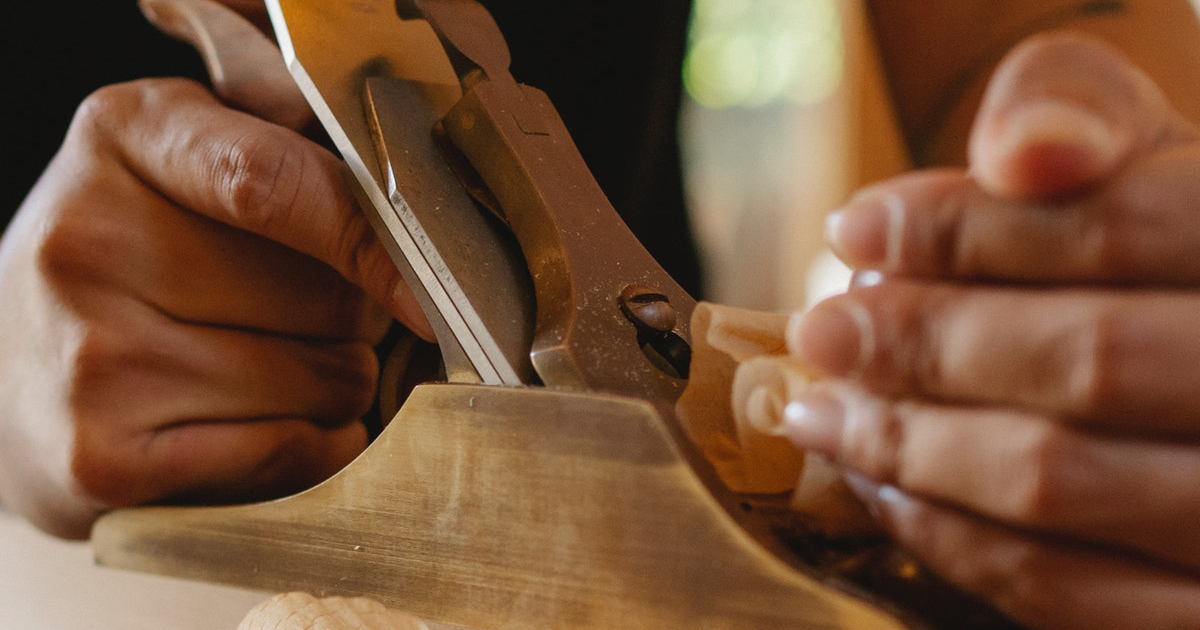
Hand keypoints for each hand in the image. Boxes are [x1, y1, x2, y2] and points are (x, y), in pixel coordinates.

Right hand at [0, 51, 429, 537]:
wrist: (6, 367)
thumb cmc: (127, 259)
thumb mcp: (189, 164)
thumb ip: (294, 161)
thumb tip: (417, 227)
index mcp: (125, 138)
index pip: (276, 184)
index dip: (373, 240)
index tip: (427, 288)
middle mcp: (88, 241)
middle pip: (325, 299)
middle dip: (349, 319)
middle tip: (296, 318)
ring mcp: (90, 357)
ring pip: (321, 382)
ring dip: (333, 385)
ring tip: (269, 368)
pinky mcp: (103, 457)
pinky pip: (289, 451)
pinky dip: (313, 445)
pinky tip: (268, 422)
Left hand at [783, 33, 1199, 628]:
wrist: (1196, 354)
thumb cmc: (1161, 244)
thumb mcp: (1141, 150)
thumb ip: (1077, 111)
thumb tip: (1016, 152)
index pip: (1121, 227)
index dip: (964, 229)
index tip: (851, 230)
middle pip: (1085, 360)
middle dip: (923, 341)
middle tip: (822, 330)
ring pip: (1056, 482)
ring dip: (908, 443)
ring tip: (822, 410)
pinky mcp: (1195, 614)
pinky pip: (1060, 590)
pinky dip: (948, 535)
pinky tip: (884, 486)